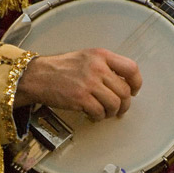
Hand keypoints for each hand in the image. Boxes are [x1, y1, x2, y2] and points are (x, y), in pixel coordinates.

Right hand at [15, 48, 141, 120]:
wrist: (37, 76)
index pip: (131, 68)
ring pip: (115, 104)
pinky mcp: (81, 98)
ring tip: (104, 113)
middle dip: (124, 104)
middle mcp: (97, 67)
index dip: (136, 83)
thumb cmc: (60, 68)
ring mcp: (89, 83)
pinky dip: (99, 117)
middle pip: (124, 91)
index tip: (134, 91)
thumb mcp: (85, 57)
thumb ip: (104, 66)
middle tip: (119, 109)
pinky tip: (92, 115)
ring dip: (112, 112)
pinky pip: (100, 113)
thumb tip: (123, 84)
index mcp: (101, 55)